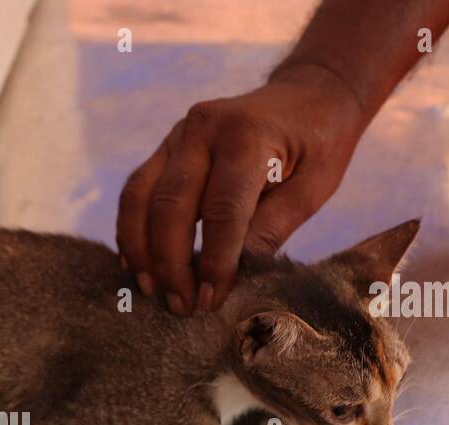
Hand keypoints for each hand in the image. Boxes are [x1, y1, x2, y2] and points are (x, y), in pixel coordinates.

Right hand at [116, 65, 366, 314]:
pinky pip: (135, 192)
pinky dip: (131, 231)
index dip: (213, 261)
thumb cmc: (317, 144)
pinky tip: (137, 264)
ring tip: (151, 291)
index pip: (221, 210)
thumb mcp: (313, 187)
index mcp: (246, 135)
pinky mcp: (164, 148)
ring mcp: (177, 135)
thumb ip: (272, 227)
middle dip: (171, 264)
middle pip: (170, 206)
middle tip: (181, 306)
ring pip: (140, 198)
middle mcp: (203, 128)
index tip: (210, 301)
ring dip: (141, 251)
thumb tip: (234, 276)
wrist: (307, 93)